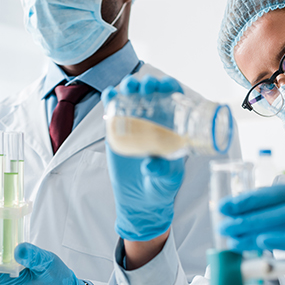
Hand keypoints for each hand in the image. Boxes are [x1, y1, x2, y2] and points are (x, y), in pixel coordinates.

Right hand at [101, 75, 184, 240]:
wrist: (140, 201)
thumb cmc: (161, 187)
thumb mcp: (167, 180)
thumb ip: (161, 172)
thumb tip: (151, 165)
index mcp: (172, 129)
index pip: (173, 101)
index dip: (170, 88)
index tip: (166, 85)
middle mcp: (154, 122)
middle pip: (152, 94)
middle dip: (149, 84)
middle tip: (146, 86)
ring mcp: (134, 125)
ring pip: (131, 98)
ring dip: (129, 87)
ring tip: (128, 86)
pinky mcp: (117, 132)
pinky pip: (113, 111)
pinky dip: (111, 100)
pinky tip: (110, 94)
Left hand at [219, 182, 284, 284]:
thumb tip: (251, 221)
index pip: (280, 192)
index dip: (251, 200)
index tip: (227, 207)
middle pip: (281, 208)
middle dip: (248, 217)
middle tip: (223, 225)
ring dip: (258, 232)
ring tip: (234, 238)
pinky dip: (284, 241)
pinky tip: (264, 241)